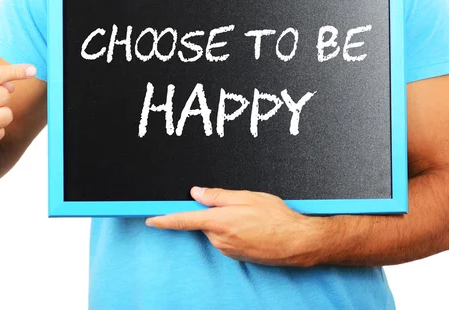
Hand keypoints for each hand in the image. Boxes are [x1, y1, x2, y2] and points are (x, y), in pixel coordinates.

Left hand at [145, 187, 328, 266]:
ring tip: (251, 217)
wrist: (297, 242)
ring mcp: (227, 250)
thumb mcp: (247, 197)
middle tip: (238, 205)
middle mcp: (219, 239)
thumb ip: (218, 195)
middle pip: (204, 222)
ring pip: (216, 230)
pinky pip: (226, 240)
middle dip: (214, 212)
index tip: (150, 219)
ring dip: (226, 222)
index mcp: (218, 221)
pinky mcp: (236, 256)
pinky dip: (234, 231)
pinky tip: (253, 227)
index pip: (183, 220)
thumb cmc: (276, 217)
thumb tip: (196, 192)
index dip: (164, 219)